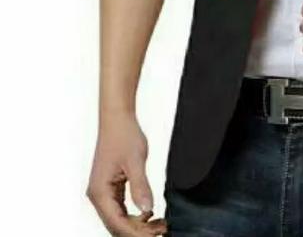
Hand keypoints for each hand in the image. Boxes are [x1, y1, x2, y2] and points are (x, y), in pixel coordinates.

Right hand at [86, 112, 165, 235]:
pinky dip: (136, 215)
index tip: (155, 235)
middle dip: (139, 232)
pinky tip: (151, 215)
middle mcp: (98, 196)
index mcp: (100, 192)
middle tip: (162, 231)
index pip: (117, 223)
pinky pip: (121, 209)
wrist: (117, 120)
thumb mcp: (135, 161)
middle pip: (117, 225)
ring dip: (139, 225)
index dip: (136, 233)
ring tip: (161, 225)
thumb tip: (147, 210)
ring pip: (120, 219)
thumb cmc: (124, 136)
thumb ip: (140, 186)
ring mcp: (103, 193)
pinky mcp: (111, 188)